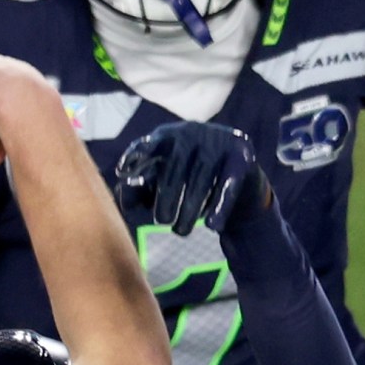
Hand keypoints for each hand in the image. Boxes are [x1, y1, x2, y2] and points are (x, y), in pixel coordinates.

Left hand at [114, 120, 268, 235]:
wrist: (237, 176)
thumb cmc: (187, 180)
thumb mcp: (160, 181)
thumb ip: (139, 189)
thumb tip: (127, 200)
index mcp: (166, 135)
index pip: (148, 146)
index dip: (136, 158)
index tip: (123, 172)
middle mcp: (191, 132)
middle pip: (174, 171)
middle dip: (166, 199)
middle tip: (162, 221)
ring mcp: (217, 141)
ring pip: (200, 182)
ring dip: (189, 211)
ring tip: (180, 232)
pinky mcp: (241, 155)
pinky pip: (227, 184)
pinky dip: (220, 206)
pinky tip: (213, 225)